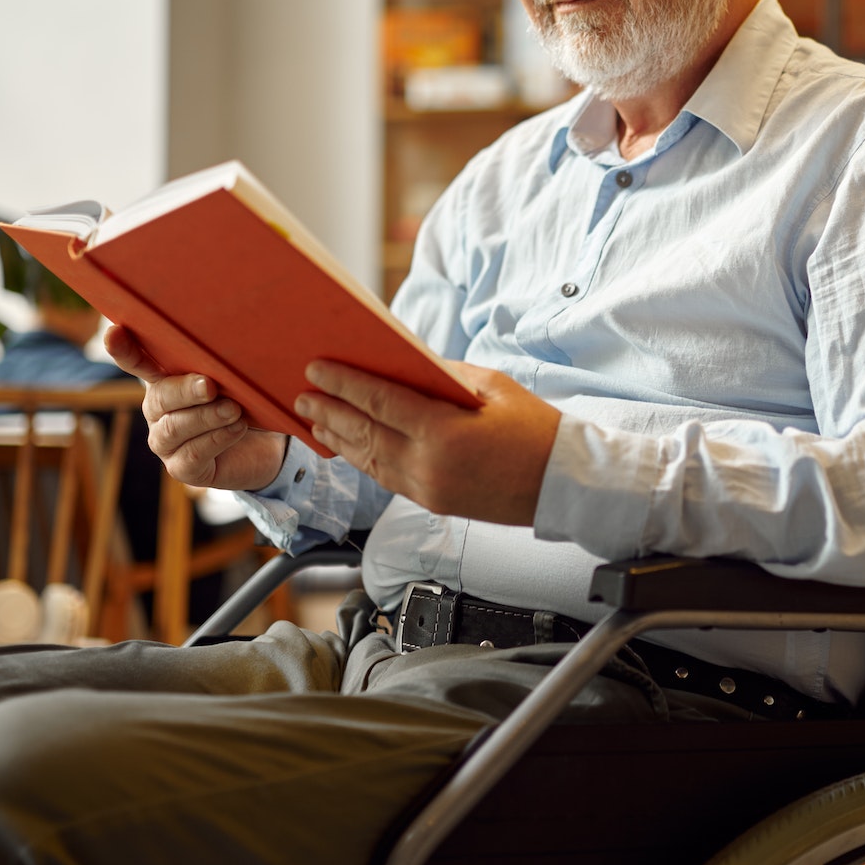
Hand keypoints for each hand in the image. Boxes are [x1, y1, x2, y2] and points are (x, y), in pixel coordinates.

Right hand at [104, 325, 288, 489]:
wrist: (263, 448)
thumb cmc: (245, 403)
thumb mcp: (237, 380)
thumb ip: (226, 366)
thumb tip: (239, 348)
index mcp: (165, 381)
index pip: (138, 362)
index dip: (124, 350)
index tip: (113, 332)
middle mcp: (158, 411)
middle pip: (160, 397)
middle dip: (185, 390)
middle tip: (211, 386)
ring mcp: (166, 442)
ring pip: (174, 428)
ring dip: (206, 417)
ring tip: (234, 410)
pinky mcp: (182, 468)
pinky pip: (192, 454)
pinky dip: (216, 439)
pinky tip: (237, 428)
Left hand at [295, 359, 561, 524]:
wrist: (561, 484)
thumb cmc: (535, 430)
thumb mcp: (492, 387)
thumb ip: (444, 374)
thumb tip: (405, 362)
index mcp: (443, 432)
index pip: (379, 401)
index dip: (343, 383)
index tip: (318, 369)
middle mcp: (428, 465)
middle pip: (364, 433)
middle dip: (329, 411)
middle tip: (302, 394)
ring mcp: (427, 489)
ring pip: (368, 461)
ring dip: (337, 438)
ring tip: (313, 421)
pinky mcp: (432, 502)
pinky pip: (385, 478)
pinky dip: (361, 460)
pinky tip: (347, 447)